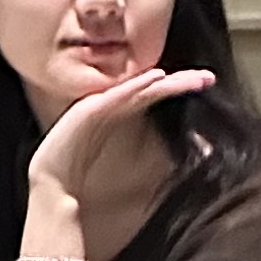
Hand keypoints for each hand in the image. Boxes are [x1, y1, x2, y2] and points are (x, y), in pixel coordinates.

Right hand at [26, 64, 216, 205]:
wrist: (53, 184)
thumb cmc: (84, 170)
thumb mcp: (124, 161)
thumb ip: (149, 156)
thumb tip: (184, 158)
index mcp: (120, 112)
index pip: (155, 95)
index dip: (179, 87)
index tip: (205, 83)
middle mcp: (111, 103)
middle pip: (151, 87)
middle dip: (180, 81)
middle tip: (207, 78)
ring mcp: (99, 104)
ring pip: (137, 88)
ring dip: (163, 81)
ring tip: (187, 77)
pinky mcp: (88, 109)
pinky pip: (116, 94)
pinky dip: (136, 85)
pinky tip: (154, 79)